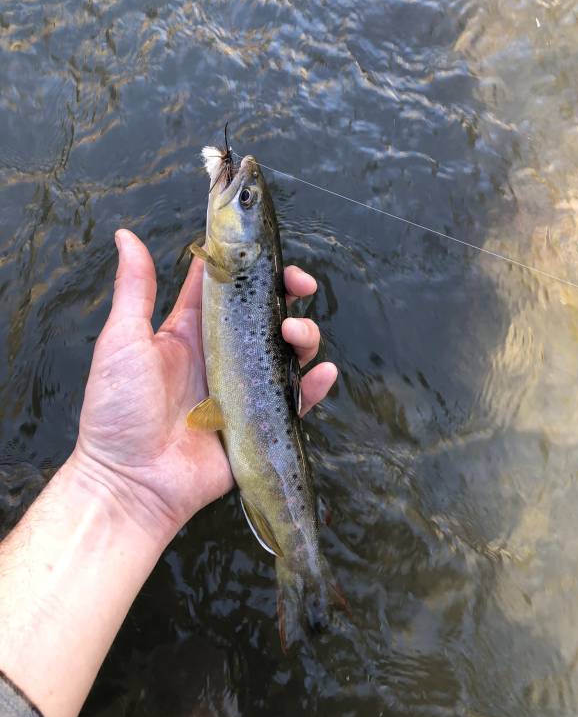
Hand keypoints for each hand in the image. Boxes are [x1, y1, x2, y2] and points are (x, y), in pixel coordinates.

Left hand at [71, 229, 336, 541]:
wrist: (129, 481)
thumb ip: (135, 288)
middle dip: (288, 294)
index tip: (265, 249)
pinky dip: (314, 386)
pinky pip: (296, 400)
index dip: (247, 265)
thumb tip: (125, 235)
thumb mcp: (123, 340)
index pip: (225, 287)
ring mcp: (243, 389)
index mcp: (190, 332)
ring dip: (302, 333)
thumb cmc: (117, 409)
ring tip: (293, 333)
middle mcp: (222, 355)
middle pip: (265, 314)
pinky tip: (321, 373)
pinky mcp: (259, 422)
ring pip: (286, 351)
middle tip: (299, 284)